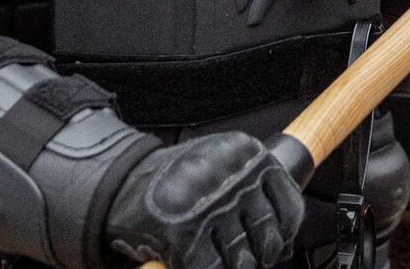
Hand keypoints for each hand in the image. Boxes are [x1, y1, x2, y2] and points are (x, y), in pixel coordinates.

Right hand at [106, 132, 303, 268]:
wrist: (119, 184)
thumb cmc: (172, 179)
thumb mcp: (219, 166)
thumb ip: (253, 192)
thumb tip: (286, 240)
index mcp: (244, 152)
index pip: (290, 208)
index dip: (283, 234)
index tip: (274, 240)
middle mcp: (228, 176)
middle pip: (268, 238)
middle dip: (256, 255)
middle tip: (236, 251)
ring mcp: (207, 205)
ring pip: (243, 261)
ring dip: (229, 265)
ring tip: (211, 253)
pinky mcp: (184, 235)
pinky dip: (205, 268)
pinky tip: (194, 259)